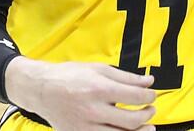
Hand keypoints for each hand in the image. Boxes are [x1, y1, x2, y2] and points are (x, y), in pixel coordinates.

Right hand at [6, 58, 156, 130]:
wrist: (42, 90)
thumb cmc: (70, 76)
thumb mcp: (99, 69)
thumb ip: (126, 77)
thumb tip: (149, 81)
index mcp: (98, 89)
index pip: (134, 97)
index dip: (149, 97)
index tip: (152, 95)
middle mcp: (92, 110)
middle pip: (131, 121)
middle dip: (147, 115)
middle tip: (150, 110)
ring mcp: (85, 126)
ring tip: (145, 126)